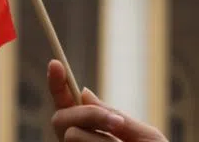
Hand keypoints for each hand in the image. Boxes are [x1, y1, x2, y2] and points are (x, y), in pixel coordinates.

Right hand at [47, 61, 167, 141]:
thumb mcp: (143, 135)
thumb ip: (115, 117)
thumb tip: (85, 94)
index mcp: (95, 131)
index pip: (68, 106)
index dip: (57, 84)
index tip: (55, 63)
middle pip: (61, 119)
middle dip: (87, 115)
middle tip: (116, 122)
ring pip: (71, 135)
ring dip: (99, 135)